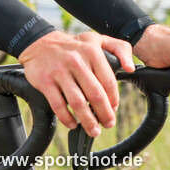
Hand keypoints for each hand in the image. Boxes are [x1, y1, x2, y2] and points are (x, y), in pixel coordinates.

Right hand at [17, 31, 134, 136]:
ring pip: (78, 103)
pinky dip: (67, 119)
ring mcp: (60, 71)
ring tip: (93, 130)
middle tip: (107, 124)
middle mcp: (76, 61)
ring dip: (88, 121)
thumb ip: (120, 49)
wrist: (39, 43)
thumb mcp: (99, 39)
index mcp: (92, 51)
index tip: (114, 109)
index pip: (108, 81)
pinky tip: (73, 124)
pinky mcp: (45, 81)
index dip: (113, 99)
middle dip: (104, 114)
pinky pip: (58, 105)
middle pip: (95, 95)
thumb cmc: (73, 45)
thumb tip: (130, 68)